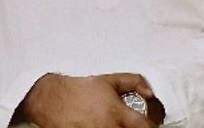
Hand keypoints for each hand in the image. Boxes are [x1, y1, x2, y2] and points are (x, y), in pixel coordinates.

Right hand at [15, 72, 157, 127]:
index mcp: (117, 113)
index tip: (150, 124)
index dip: (150, 126)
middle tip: (130, 124)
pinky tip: (101, 126)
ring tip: (113, 123)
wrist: (52, 100)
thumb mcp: (110, 80)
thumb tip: (149, 92)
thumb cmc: (80, 90)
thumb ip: (134, 82)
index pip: (144, 127)